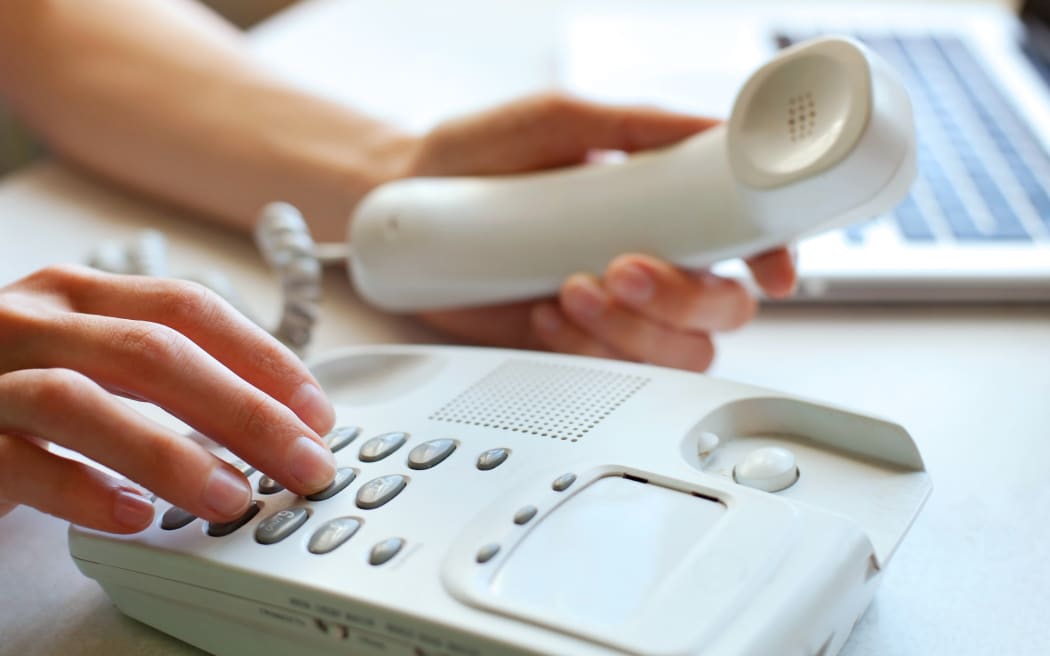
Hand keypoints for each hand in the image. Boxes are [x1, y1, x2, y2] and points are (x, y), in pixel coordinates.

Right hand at [0, 265, 336, 532]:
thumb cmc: (14, 393)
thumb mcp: (91, 360)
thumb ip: (163, 373)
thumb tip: (276, 413)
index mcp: (79, 295)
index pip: (188, 308)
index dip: (262, 357)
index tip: (316, 410)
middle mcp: (31, 322)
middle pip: (154, 352)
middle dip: (244, 410)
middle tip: (304, 461)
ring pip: (84, 402)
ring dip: (171, 452)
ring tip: (231, 497)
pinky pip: (19, 462)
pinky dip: (82, 491)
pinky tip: (133, 517)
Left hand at [397, 94, 796, 370]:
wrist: (406, 204)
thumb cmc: (481, 156)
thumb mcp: (559, 122)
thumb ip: (634, 125)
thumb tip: (708, 129)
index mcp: (662, 206)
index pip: (744, 239)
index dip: (771, 257)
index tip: (769, 270)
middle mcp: (650, 261)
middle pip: (722, 309)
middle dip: (681, 297)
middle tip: (622, 268)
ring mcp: (613, 312)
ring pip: (677, 352)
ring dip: (632, 329)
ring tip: (571, 286)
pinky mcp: (572, 346)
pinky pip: (612, 373)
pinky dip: (584, 347)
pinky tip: (544, 311)